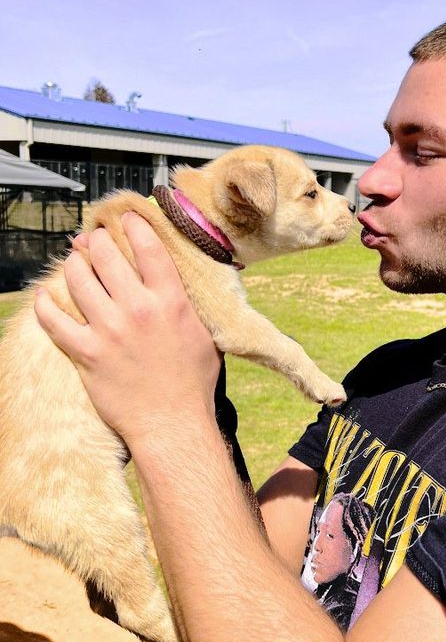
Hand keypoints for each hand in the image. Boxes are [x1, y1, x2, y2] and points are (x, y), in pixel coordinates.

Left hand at [34, 213, 220, 446]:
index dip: (134, 225)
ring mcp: (109, 330)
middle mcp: (138, 309)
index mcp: (170, 302)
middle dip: (97, 241)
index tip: (126, 218)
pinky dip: (45, 304)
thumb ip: (189, 305)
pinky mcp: (86, 353)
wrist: (172, 423)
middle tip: (94, 240)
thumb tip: (182, 283)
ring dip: (73, 265)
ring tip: (75, 263)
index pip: (148, 247)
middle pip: (106, 255)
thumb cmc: (193, 383)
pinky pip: (53, 320)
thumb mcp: (204, 334)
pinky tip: (44, 297)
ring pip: (77, 279)